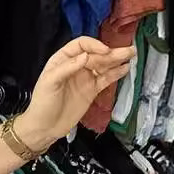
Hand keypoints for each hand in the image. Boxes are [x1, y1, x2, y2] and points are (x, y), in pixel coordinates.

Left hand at [14, 38, 134, 151]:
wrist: (44, 128)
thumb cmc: (42, 104)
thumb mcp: (49, 83)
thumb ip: (66, 68)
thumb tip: (85, 56)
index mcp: (62, 60)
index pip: (81, 45)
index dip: (94, 46)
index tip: (104, 51)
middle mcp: (76, 66)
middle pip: (96, 55)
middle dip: (111, 52)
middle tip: (128, 50)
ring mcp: (85, 78)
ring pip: (103, 66)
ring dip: (117, 60)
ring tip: (132, 54)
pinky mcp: (91, 90)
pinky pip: (105, 79)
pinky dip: (116, 74)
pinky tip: (125, 68)